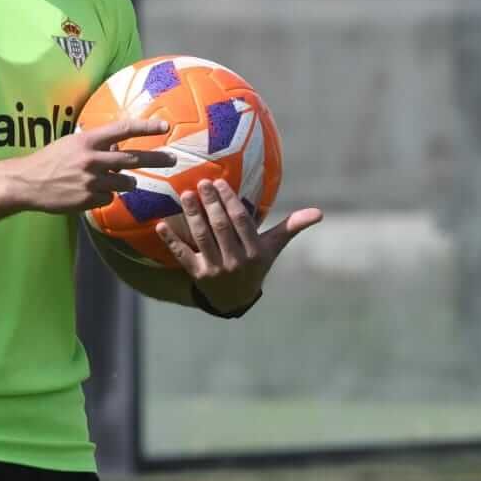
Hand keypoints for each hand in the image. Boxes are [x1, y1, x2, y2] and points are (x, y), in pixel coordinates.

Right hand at [7, 117, 176, 213]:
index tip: (165, 127)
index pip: (122, 129)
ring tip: (112, 181)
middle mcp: (92, 158)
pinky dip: (104, 196)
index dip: (145, 128)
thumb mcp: (72, 143)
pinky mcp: (89, 199)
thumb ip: (96, 144)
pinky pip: (109, 198)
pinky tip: (87, 193)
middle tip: (173, 159)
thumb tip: (119, 147)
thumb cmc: (50, 160)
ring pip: (126, 183)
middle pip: (133, 158)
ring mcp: (92, 180)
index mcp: (88, 140)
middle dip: (156, 159)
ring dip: (125, 183)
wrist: (27, 183)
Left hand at [156, 177, 322, 314]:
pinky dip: (171, 241)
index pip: (241, 222)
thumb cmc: (255, 265)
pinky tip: (161, 225)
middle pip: (220, 228)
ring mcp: (216, 269)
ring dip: (192, 216)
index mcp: (255, 252)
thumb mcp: (273, 248)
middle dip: (210, 204)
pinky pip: (183, 256)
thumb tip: (319, 213)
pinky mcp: (198, 275)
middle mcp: (236, 261)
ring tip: (184, 194)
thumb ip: (292, 227)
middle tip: (200, 182)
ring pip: (202, 238)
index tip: (219, 182)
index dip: (230, 202)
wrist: (235, 299)